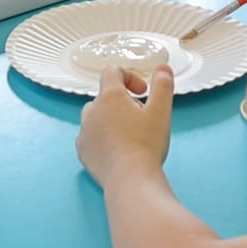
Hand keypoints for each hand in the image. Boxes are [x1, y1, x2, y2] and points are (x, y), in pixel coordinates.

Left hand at [76, 65, 173, 188]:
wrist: (130, 179)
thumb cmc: (146, 144)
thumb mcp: (161, 111)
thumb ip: (163, 85)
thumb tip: (163, 68)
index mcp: (109, 97)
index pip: (112, 72)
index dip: (130, 77)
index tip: (143, 92)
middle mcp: (91, 111)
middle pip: (105, 96)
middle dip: (123, 102)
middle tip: (141, 118)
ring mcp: (84, 131)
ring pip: (96, 116)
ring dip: (111, 119)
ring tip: (130, 134)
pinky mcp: (83, 150)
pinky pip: (90, 136)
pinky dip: (102, 137)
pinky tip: (118, 149)